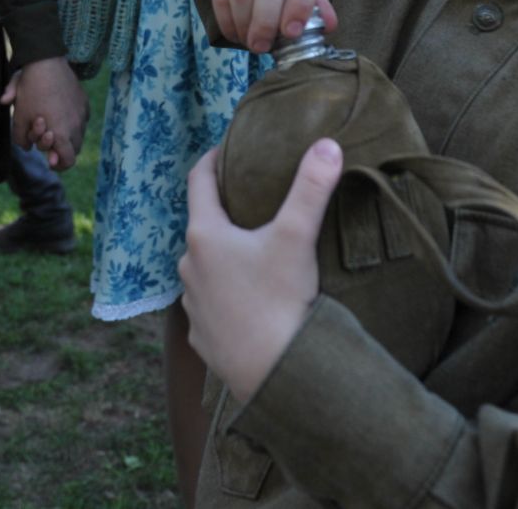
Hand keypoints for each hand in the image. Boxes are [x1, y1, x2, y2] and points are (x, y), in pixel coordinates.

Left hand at [1, 56, 87, 170]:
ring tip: (52, 123)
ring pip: (78, 135)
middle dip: (60, 149)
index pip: (68, 161)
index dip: (59, 165)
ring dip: (66, 135)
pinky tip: (59, 110)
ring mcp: (82, 113)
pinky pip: (81, 119)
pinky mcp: (84, 102)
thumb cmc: (30, 91)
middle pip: (73, 150)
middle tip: (47, 139)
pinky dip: (72, 121)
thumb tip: (27, 147)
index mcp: (61, 134)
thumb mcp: (18, 117)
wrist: (45, 61)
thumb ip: (20, 138)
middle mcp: (76, 126)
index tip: (49, 160)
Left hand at [180, 141, 341, 401]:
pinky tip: (248, 302)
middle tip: (251, 204)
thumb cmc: (280, 299)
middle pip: (203, 227)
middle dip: (224, 214)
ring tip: (253, 256)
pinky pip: (210, 307)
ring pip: (205, 269)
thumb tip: (328, 144)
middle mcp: (189, 267)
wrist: (273, 373)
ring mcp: (192, 305)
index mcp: (205, 235)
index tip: (226, 148)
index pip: (199, 181)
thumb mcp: (297, 236)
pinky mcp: (201, 338)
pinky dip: (225, 297)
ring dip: (223, 259)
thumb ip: (311, 187)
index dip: (212, 159)